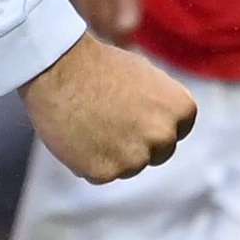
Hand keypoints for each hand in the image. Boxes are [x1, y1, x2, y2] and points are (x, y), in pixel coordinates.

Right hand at [22, 35, 195, 184]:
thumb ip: (161, 105)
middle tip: (109, 121)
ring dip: (112, 153)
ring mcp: (136, 158)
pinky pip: (100, 174)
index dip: (153, 124)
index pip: (178, 131)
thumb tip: (165, 123)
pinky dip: (87, 160)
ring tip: (88, 123)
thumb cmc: (99, 65)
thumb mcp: (146, 75)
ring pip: (129, 167)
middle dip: (138, 143)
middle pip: (157, 153)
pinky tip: (76, 135)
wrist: (58, 69)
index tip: (133, 114)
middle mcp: (164, 136)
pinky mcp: (105, 172)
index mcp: (181, 109)